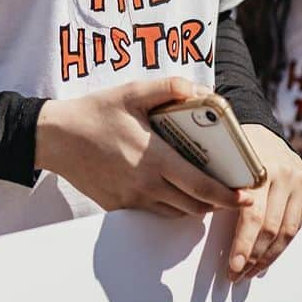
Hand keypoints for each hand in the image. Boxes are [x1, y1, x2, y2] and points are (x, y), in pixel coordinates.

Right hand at [35, 77, 252, 217]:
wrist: (54, 138)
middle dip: (217, 203)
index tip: (246, 197)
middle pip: (194, 206)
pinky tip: (172, 190)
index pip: (200, 186)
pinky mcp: (118, 206)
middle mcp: (145, 185)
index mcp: (154, 159)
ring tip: (205, 191)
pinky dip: (170, 207)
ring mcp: (131, 199)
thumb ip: (169, 88)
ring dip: (194, 206)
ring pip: (175, 213)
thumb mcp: (131, 92)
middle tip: (231, 192)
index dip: (228, 196)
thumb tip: (200, 91)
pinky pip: (153, 213)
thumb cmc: (94, 113)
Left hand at [226, 126, 301, 281]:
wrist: (260, 126)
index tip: (232, 268)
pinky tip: (268, 256)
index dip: (243, 246)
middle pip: (271, 228)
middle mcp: (284, 173)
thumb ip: (220, 191)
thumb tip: (209, 228)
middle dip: (254, 257)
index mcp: (258, 168)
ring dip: (269, 257)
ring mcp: (300, 179)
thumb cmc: (232, 148)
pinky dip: (283, 243)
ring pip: (287, 230)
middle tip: (237, 275)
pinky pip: (297, 223)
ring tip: (252, 272)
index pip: (253, 217)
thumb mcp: (222, 163)